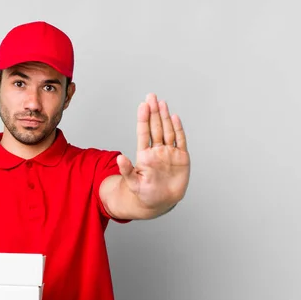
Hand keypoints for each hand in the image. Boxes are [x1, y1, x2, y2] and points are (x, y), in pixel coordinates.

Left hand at [116, 93, 189, 209]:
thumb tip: (119, 159)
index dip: (143, 119)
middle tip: (151, 96)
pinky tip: (174, 118)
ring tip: (161, 103)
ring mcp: (169, 153)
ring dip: (164, 117)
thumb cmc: (145, 194)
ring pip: (167, 131)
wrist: (161, 202)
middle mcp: (157, 151)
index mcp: (145, 155)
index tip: (142, 106)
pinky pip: (180, 141)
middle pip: (155, 128)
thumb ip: (126, 171)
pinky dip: (178, 129)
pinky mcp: (181, 158)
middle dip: (153, 112)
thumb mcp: (133, 183)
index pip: (144, 133)